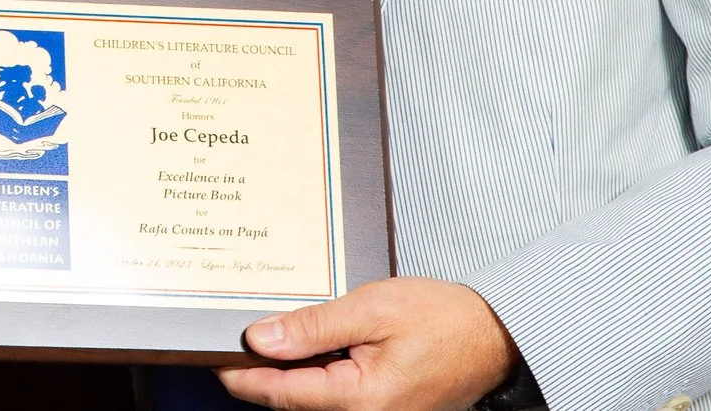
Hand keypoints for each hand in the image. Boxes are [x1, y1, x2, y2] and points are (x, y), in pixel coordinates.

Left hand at [218, 277, 515, 410]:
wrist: (495, 335)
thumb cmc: (444, 319)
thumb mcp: (370, 310)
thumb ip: (312, 328)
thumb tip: (260, 340)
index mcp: (362, 400)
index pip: (283, 393)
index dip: (243, 375)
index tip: (214, 358)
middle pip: (295, 398)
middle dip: (264, 370)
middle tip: (236, 336)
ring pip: (314, 397)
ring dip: (291, 369)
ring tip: (272, 333)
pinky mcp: (383, 407)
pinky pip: (336, 392)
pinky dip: (318, 370)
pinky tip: (309, 342)